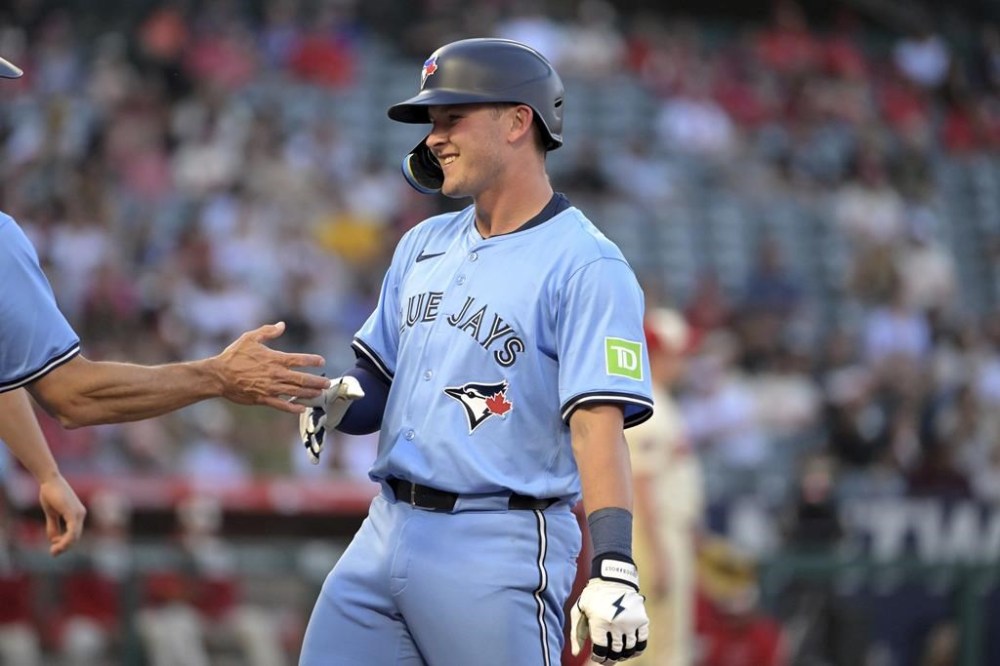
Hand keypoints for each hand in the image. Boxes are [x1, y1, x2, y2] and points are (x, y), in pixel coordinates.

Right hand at [38, 475, 85, 555]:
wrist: (49, 481)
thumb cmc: (50, 494)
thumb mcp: (52, 513)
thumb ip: (54, 526)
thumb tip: (54, 539)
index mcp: (77, 515)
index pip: (74, 534)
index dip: (65, 544)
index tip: (54, 549)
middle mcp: (81, 514)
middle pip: (75, 537)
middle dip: (64, 547)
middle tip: (53, 553)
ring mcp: (78, 513)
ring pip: (74, 536)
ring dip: (64, 545)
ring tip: (54, 551)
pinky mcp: (73, 513)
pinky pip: (72, 531)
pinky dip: (66, 539)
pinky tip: (57, 544)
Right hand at [214, 322, 329, 413]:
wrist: (219, 375)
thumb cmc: (234, 355)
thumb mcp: (250, 338)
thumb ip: (267, 331)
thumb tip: (282, 325)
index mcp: (274, 359)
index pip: (299, 359)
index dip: (312, 360)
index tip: (322, 361)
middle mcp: (275, 374)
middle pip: (302, 379)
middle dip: (317, 382)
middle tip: (327, 383)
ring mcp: (270, 388)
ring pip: (295, 392)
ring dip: (309, 393)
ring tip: (320, 394)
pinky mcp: (263, 399)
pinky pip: (281, 405)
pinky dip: (293, 407)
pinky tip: (302, 408)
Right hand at [298, 375, 364, 463]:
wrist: (343, 395)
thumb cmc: (345, 387)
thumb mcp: (350, 385)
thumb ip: (354, 390)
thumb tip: (360, 395)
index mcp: (317, 397)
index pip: (309, 400)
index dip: (306, 406)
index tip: (308, 412)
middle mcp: (311, 409)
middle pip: (309, 418)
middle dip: (310, 425)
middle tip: (311, 432)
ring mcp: (313, 421)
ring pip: (310, 434)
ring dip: (311, 442)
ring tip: (315, 453)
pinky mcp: (318, 430)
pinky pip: (315, 440)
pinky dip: (314, 450)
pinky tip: (315, 461)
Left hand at [571, 559, 648, 662]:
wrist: (613, 578)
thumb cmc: (593, 596)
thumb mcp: (579, 611)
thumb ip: (576, 633)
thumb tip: (576, 654)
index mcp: (599, 622)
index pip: (601, 651)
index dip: (599, 658)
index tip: (598, 657)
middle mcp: (616, 624)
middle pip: (615, 652)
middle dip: (610, 659)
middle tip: (608, 659)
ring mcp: (630, 623)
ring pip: (629, 649)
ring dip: (623, 655)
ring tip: (618, 654)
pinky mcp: (641, 620)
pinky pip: (642, 642)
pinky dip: (637, 649)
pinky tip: (632, 650)